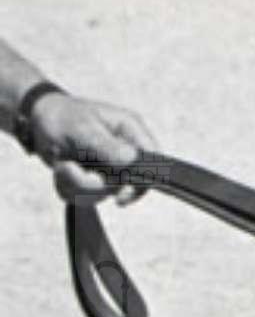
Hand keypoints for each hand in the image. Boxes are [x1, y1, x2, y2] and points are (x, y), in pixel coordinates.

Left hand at [25, 94, 157, 206]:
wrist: (40, 120)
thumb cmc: (65, 118)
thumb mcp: (83, 130)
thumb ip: (107, 146)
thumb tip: (132, 160)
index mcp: (130, 129)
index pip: (151, 158)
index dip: (143, 181)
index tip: (120, 198)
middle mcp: (123, 148)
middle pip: (125, 183)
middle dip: (93, 185)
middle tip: (72, 174)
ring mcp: (108, 164)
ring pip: (101, 193)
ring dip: (75, 186)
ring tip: (61, 166)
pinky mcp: (92, 175)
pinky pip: (84, 195)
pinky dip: (68, 189)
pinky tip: (60, 170)